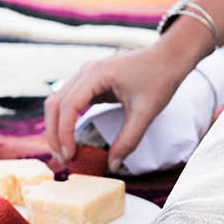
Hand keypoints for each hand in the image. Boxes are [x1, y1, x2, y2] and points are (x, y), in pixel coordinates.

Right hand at [42, 39, 198, 170]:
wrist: (168, 58)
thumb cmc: (159, 79)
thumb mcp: (145, 114)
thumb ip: (128, 140)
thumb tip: (112, 165)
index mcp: (96, 74)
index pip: (68, 107)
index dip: (65, 133)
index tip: (71, 155)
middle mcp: (85, 71)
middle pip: (55, 104)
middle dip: (55, 134)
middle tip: (64, 159)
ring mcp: (85, 74)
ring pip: (58, 102)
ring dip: (57, 127)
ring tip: (65, 152)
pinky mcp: (90, 81)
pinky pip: (69, 101)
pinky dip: (66, 120)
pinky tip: (72, 138)